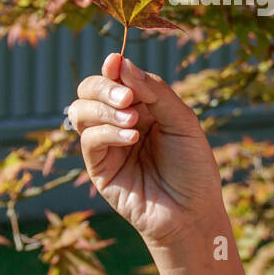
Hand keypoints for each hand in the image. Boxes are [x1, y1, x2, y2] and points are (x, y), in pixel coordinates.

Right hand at [69, 52, 225, 249]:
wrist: (193, 212)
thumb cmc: (193, 167)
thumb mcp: (182, 121)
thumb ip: (154, 91)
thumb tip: (120, 63)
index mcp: (142, 106)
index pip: (116, 77)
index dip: (113, 68)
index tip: (115, 62)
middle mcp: (120, 121)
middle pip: (90, 90)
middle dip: (103, 86)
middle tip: (126, 97)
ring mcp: (107, 144)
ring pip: (80, 111)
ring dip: (103, 109)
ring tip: (132, 120)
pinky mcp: (99, 168)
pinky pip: (88, 140)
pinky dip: (107, 132)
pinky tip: (131, 138)